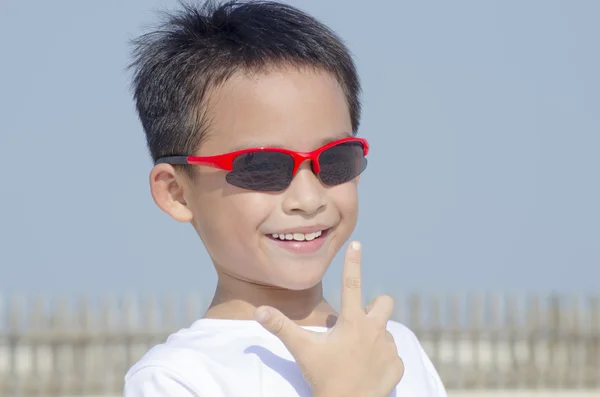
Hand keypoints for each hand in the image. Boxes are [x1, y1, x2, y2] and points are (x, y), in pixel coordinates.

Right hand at [254, 241, 403, 396]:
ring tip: (356, 355)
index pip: (352, 283)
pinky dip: (381, 359)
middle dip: (375, 305)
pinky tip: (368, 371)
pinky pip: (392, 355)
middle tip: (357, 321)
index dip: (353, 262)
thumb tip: (259, 310)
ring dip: (373, 337)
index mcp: (352, 321)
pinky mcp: (398, 366)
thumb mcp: (302, 350)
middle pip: (384, 302)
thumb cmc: (324, 378)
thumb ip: (281, 327)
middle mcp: (375, 330)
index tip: (357, 243)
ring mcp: (389, 349)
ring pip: (386, 331)